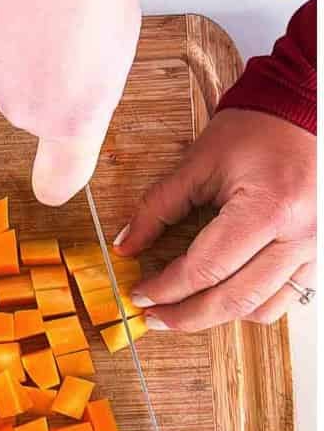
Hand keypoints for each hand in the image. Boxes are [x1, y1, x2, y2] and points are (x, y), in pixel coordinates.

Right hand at [0, 0, 140, 205]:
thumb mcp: (118, 44)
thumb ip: (91, 89)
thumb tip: (73, 98)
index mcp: (73, 116)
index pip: (60, 177)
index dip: (57, 179)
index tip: (56, 182)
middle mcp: (23, 110)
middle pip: (33, 107)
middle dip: (47, 77)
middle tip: (68, 35)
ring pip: (6, 74)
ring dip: (20, 50)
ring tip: (41, 7)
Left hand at [114, 109, 315, 330]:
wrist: (304, 112)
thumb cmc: (256, 130)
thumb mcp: (199, 163)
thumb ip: (158, 207)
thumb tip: (126, 245)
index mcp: (269, 208)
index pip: (207, 268)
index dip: (167, 288)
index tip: (139, 294)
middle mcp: (299, 235)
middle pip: (233, 299)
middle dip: (186, 316)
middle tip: (153, 318)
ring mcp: (315, 247)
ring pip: (261, 308)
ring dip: (217, 317)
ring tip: (181, 312)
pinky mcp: (318, 251)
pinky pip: (285, 297)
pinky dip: (248, 305)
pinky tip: (219, 296)